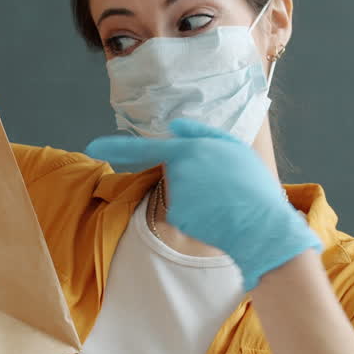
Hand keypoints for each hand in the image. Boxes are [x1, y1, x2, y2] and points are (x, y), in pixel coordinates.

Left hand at [86, 119, 322, 290]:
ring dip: (198, 197)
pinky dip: (198, 215)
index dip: (117, 147)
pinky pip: (183, 213)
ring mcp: (175, 196)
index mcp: (191, 150)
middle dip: (194, 179)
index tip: (92, 146)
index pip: (146, 147)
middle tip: (224, 185)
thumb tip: (173, 126)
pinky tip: (217, 215)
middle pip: (175, 173)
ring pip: (180, 195)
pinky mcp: (177, 218)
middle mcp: (178, 172)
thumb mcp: (234, 147)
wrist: (261, 226)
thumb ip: (200, 133)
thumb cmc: (252, 185)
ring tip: (225, 199)